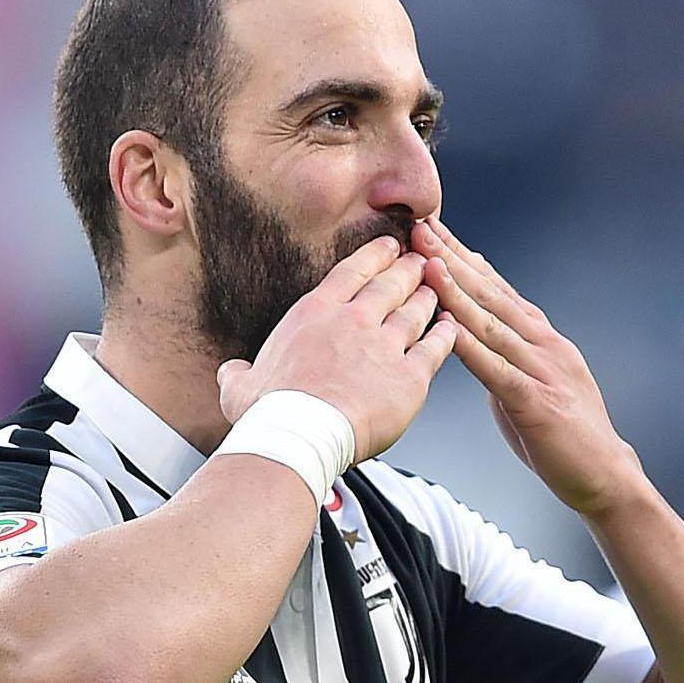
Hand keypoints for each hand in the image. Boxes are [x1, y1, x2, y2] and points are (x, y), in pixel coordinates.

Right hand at [216, 234, 460, 461]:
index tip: (390, 246)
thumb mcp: (240, 386)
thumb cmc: (269, 414)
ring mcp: (385, 347)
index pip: (353, 271)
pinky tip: (451, 329)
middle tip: (420, 260)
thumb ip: (240, 372)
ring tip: (435, 290)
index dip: (376, 255)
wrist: (299, 436)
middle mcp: (355, 321)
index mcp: (315, 313)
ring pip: (416, 311)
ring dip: (428, 297)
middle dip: (409, 268)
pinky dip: (446, 335)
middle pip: (391, 284)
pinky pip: (435, 348)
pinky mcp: (410, 377)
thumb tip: (232, 372)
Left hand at [418, 218, 646, 514]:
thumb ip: (505, 360)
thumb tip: (474, 341)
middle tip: (421, 227)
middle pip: (493, 294)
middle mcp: (546, 345)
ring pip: (493, 324)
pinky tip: (447, 326)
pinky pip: (498, 370)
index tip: (433, 230)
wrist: (607, 475)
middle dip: (454, 259)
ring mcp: (544, 371)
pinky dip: (471, 346)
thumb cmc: (566, 435)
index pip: (497, 289)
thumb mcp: (532, 385)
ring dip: (457, 291)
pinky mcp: (539, 404)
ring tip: (427, 262)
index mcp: (544, 338)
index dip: (464, 257)